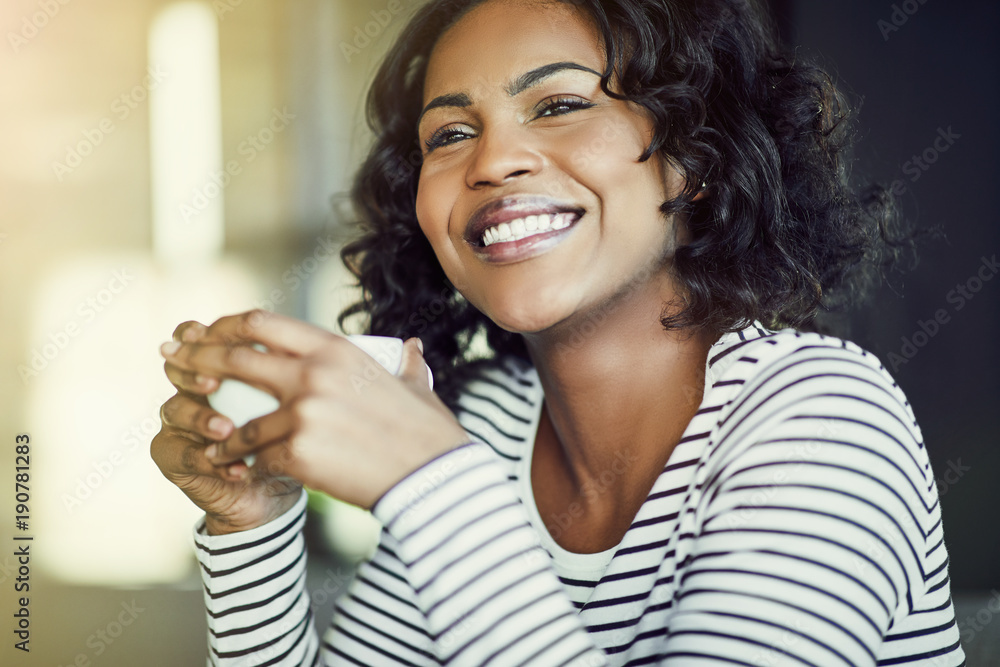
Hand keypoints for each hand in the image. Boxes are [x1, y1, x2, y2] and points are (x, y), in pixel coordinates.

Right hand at [152, 320, 302, 534]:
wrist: (275, 487)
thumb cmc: (287, 435)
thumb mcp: (292, 402)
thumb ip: (286, 373)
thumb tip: (300, 348)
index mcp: (218, 366)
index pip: (200, 338)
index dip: (204, 336)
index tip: (225, 342)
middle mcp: (192, 388)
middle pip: (178, 368)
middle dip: (194, 373)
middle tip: (213, 383)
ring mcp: (177, 421)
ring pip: (174, 409)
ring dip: (201, 418)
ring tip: (227, 429)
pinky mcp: (170, 455)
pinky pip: (180, 452)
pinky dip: (209, 461)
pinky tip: (236, 467)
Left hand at [157, 310, 471, 508]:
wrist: (434, 477)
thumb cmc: (427, 432)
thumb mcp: (413, 386)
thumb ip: (405, 363)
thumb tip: (412, 348)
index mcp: (334, 350)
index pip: (260, 322)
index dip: (223, 328)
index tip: (204, 337)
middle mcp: (313, 373)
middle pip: (234, 359)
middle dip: (198, 364)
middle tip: (177, 372)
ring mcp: (302, 413)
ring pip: (239, 421)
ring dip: (221, 433)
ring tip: (214, 443)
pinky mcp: (297, 452)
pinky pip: (257, 459)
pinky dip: (248, 468)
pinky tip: (242, 474)